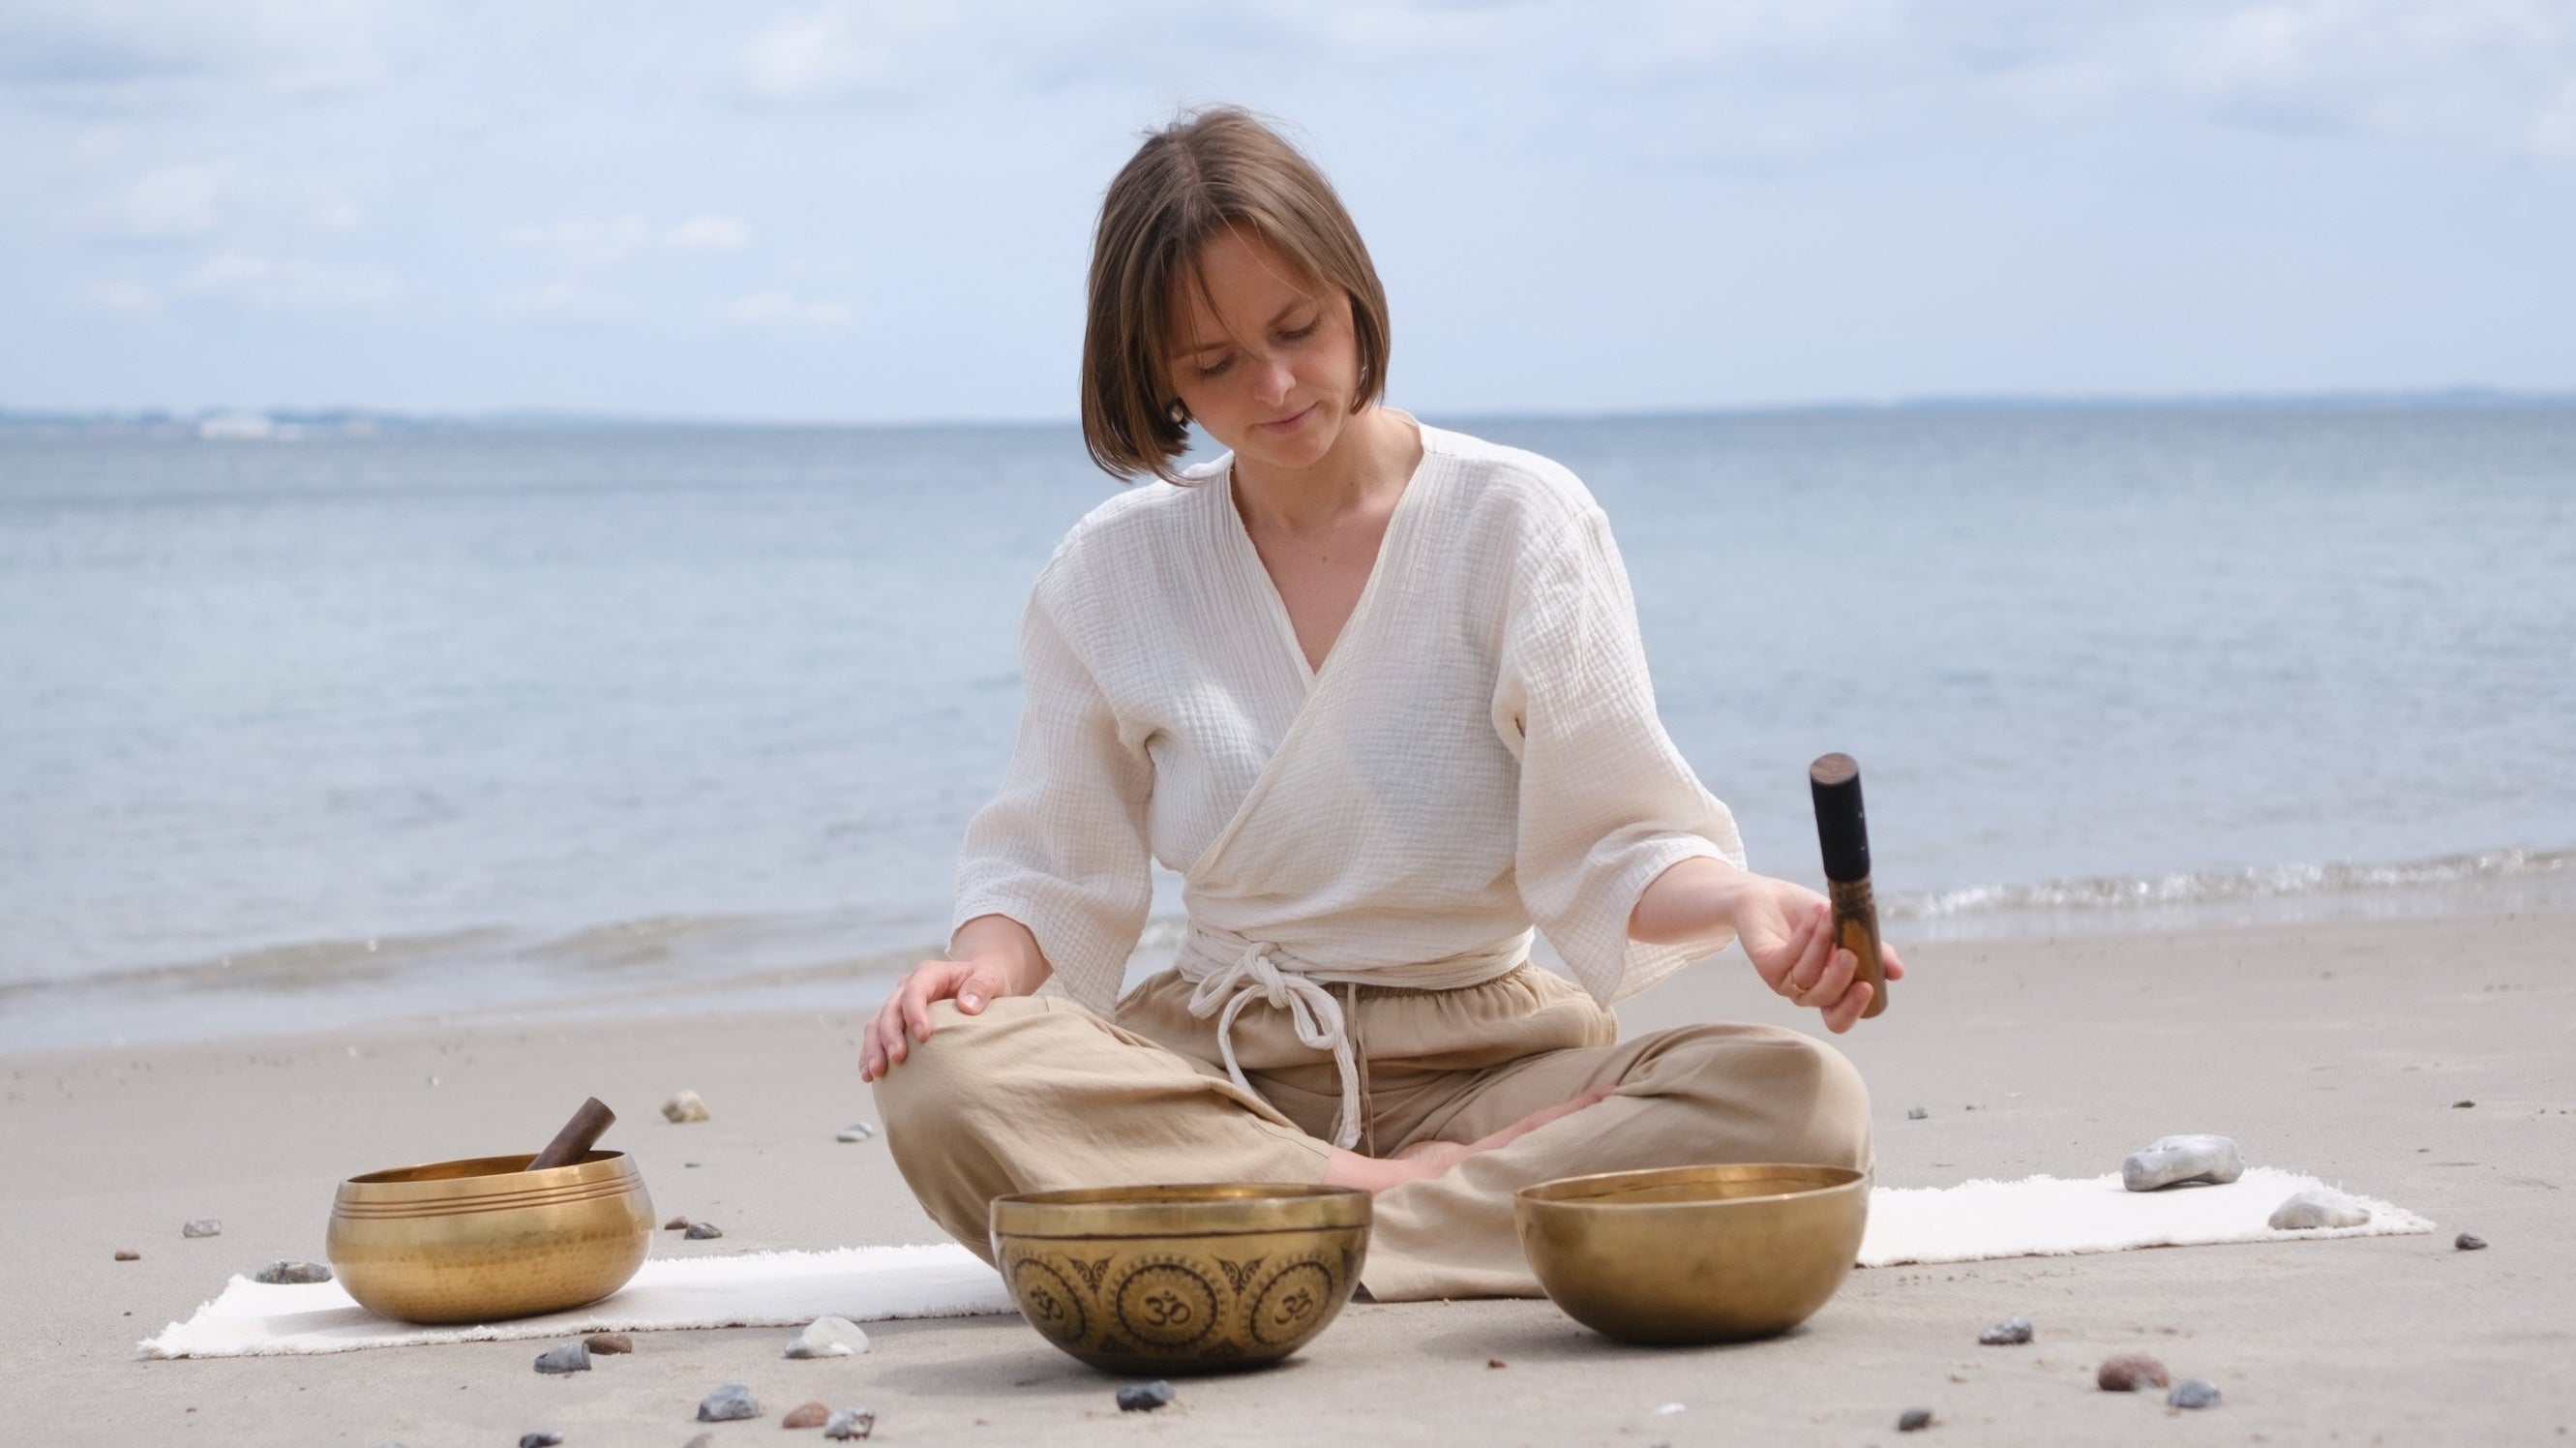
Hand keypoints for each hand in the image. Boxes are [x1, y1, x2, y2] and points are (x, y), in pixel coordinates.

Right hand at [859, 958, 1009, 1082]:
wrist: (977, 984)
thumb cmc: (985, 982)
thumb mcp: (991, 978)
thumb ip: (982, 987)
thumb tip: (967, 1007)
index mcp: (929, 974)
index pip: (915, 990)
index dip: (914, 1012)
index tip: (924, 1036)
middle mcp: (907, 987)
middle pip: (891, 1009)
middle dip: (890, 1034)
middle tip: (897, 1059)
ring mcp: (898, 1004)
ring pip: (877, 1024)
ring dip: (874, 1048)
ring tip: (875, 1072)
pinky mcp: (895, 1022)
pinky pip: (876, 1037)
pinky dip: (870, 1055)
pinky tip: (869, 1075)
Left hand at [1733, 879, 1907, 1033]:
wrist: (1771, 896)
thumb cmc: (1813, 918)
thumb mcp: (1849, 931)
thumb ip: (1873, 952)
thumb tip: (1898, 973)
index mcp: (1828, 990)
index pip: (1839, 1018)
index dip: (1853, 1010)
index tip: (1869, 987)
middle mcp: (1805, 991)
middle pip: (1824, 1000)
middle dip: (1839, 978)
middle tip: (1850, 953)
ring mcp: (1783, 980)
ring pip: (1807, 974)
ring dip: (1822, 943)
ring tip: (1831, 914)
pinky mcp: (1765, 964)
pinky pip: (1788, 956)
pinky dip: (1806, 934)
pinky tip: (1817, 913)